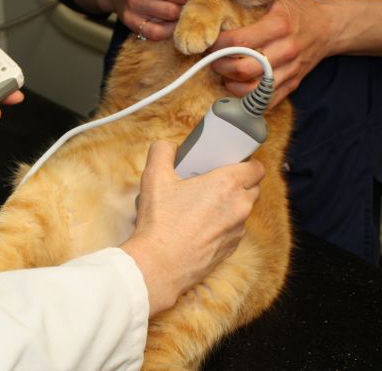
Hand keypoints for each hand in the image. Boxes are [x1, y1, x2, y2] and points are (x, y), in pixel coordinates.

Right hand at [120, 141, 263, 316]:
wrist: (159, 265)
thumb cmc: (161, 221)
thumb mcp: (154, 177)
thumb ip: (162, 152)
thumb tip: (168, 146)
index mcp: (227, 185)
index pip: (256, 168)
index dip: (246, 163)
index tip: (230, 163)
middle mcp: (240, 207)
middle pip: (253, 188)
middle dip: (239, 183)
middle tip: (212, 181)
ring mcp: (237, 231)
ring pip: (242, 211)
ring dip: (229, 206)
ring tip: (202, 206)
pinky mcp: (230, 250)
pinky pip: (233, 231)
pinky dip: (222, 226)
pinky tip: (198, 228)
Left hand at [209, 0, 331, 105]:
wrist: (329, 27)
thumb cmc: (297, 11)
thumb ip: (250, 0)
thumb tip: (217, 5)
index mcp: (280, 25)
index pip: (240, 41)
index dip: (219, 45)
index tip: (211, 43)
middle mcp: (287, 49)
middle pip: (244, 69)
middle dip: (221, 67)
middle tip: (214, 61)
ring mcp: (291, 70)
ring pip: (252, 90)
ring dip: (231, 85)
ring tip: (224, 75)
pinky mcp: (293, 85)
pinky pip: (265, 102)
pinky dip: (247, 100)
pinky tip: (238, 88)